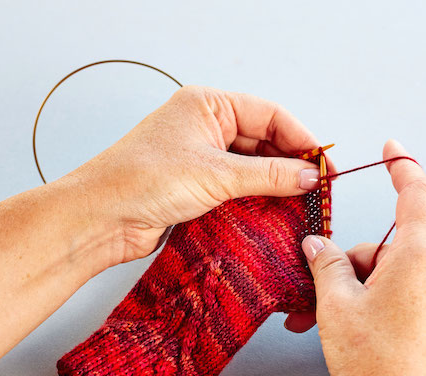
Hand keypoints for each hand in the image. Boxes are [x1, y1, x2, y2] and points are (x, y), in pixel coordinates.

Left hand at [71, 85, 326, 263]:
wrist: (101, 220)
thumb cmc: (142, 181)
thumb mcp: (215, 173)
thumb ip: (268, 175)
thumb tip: (309, 177)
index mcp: (208, 106)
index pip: (270, 116)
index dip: (301, 139)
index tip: (323, 164)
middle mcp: (207, 127)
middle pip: (265, 141)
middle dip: (292, 165)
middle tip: (317, 189)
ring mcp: (204, 157)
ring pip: (254, 167)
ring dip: (278, 185)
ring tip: (303, 204)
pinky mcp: (200, 186)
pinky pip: (241, 188)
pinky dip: (260, 199)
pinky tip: (277, 212)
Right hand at [295, 140, 425, 375]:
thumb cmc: (376, 363)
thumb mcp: (337, 305)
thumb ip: (327, 264)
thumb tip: (318, 245)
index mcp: (421, 257)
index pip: (417, 194)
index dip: (403, 165)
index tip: (392, 148)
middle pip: (388, 245)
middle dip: (352, 263)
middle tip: (321, 291)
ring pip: (392, 272)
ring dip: (359, 287)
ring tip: (330, 320)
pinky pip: (404, 293)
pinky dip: (376, 300)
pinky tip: (353, 327)